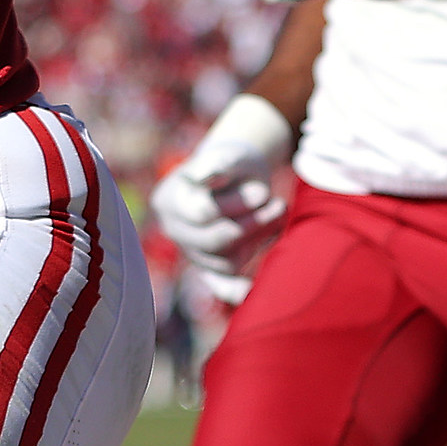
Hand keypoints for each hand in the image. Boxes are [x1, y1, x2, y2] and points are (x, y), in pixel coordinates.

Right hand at [150, 94, 293, 302]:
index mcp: (168, 199)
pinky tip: (253, 289)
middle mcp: (174, 230)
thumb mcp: (228, 155)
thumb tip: (207, 178)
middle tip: (278, 204)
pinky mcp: (211, 268)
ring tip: (278, 214)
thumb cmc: (234, 162)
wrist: (239, 176)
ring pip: (225, 263)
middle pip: (213, 242)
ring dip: (259, 241)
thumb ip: (219, 165)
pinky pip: (222, 285)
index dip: (237, 204)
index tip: (263, 191)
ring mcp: (191, 252)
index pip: (203, 213)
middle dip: (252, 224)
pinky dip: (236, 290)